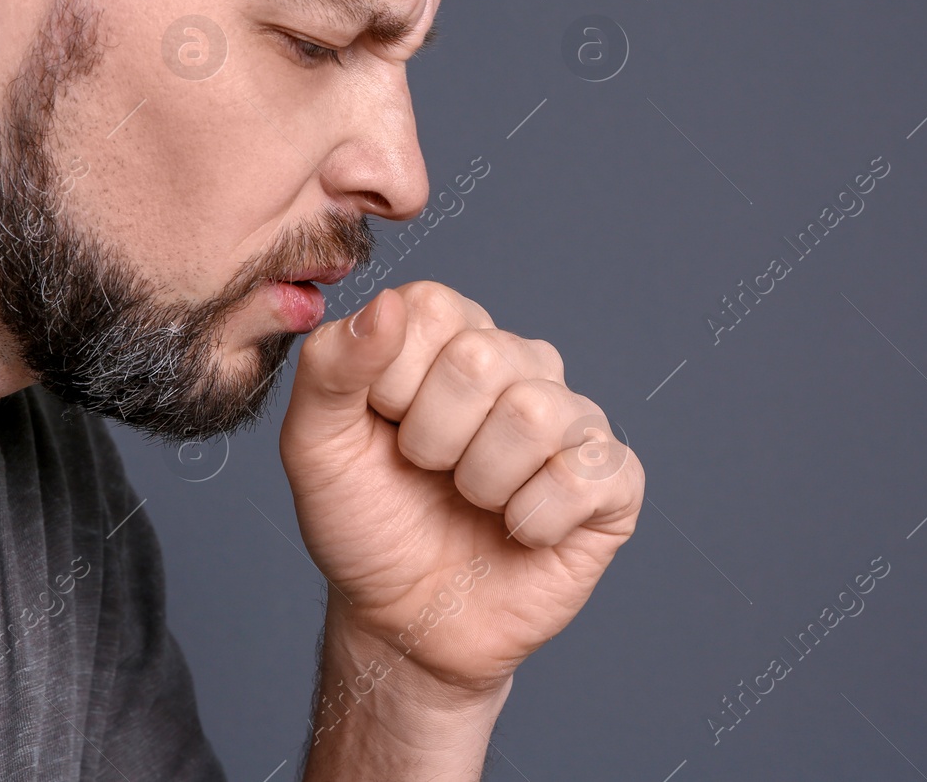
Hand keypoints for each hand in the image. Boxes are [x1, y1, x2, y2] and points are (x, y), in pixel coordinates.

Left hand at [279, 280, 644, 696]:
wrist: (405, 620)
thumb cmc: (365, 524)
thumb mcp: (315, 446)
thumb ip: (330, 367)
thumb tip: (387, 307)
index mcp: (450, 335)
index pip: (432, 308)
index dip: (391, 383)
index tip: (383, 429)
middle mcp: (518, 362)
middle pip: (481, 358)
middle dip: (431, 439)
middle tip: (428, 473)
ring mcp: (571, 419)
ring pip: (533, 414)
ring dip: (480, 483)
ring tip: (471, 502)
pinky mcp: (612, 479)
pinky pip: (583, 477)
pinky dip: (532, 522)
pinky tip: (518, 530)